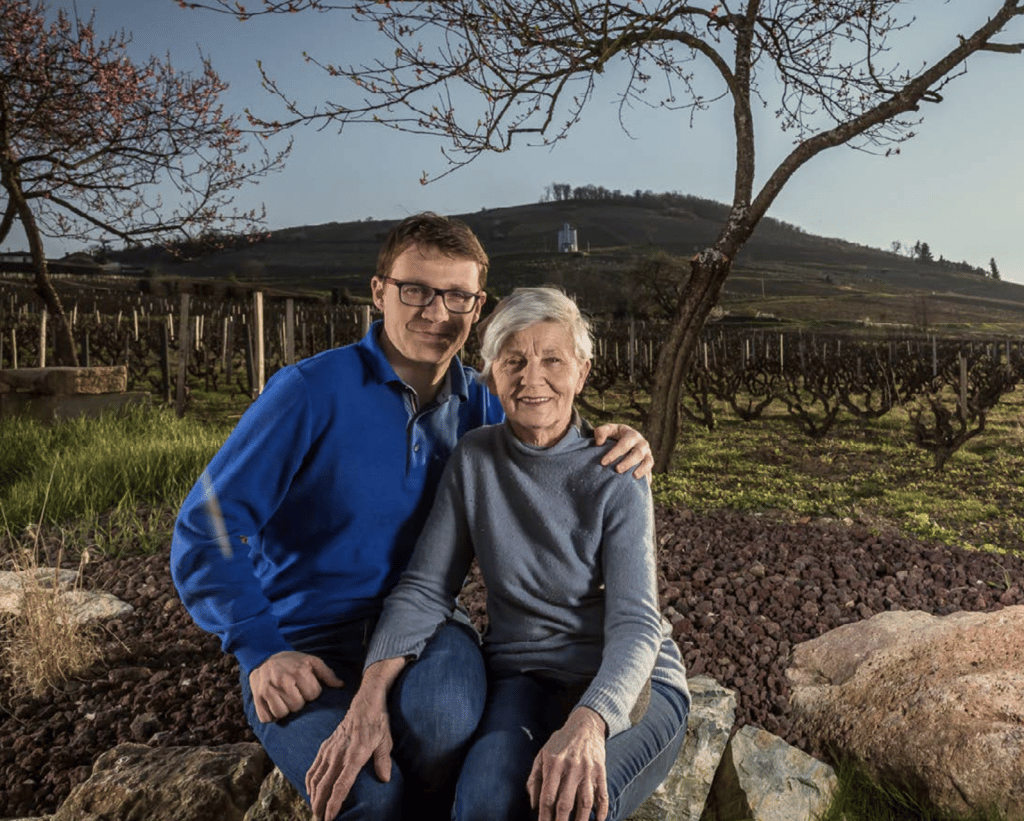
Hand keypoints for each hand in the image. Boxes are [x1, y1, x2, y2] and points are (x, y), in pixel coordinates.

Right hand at [248, 651, 343, 722]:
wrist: (263, 655)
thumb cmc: (291, 661)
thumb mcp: (311, 660)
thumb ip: (327, 673)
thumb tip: (341, 685)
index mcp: (299, 671)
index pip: (313, 694)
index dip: (311, 692)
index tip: (305, 685)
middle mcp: (283, 680)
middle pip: (297, 706)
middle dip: (298, 701)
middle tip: (293, 691)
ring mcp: (268, 690)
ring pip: (282, 714)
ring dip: (285, 709)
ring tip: (284, 698)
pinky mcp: (256, 698)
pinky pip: (267, 718)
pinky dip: (270, 715)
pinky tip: (273, 704)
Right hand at [306, 687, 392, 820]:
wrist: (364, 702)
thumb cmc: (377, 722)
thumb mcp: (385, 740)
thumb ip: (383, 760)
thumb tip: (385, 779)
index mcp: (355, 754)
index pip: (341, 784)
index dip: (334, 803)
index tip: (329, 817)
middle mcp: (339, 753)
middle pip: (324, 785)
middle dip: (320, 805)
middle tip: (319, 820)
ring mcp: (330, 749)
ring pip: (316, 777)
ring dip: (313, 796)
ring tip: (315, 810)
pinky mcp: (326, 745)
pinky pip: (314, 767)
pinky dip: (310, 781)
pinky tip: (311, 791)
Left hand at [526, 708, 608, 820]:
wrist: (585, 725)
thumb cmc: (560, 743)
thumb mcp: (542, 754)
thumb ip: (535, 778)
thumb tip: (533, 805)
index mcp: (554, 763)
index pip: (547, 796)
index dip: (544, 815)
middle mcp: (571, 768)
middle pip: (565, 803)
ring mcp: (588, 771)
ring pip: (585, 803)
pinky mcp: (601, 772)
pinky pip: (603, 796)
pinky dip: (602, 811)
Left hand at [593, 423, 652, 479]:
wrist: (626, 438)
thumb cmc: (616, 435)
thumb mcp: (609, 430)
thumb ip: (601, 432)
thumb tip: (599, 442)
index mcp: (632, 435)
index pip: (624, 444)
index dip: (614, 453)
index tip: (603, 462)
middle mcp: (642, 444)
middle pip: (638, 453)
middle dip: (628, 462)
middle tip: (617, 470)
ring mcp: (647, 454)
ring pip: (647, 462)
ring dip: (642, 469)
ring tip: (634, 476)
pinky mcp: (649, 463)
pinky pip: (650, 470)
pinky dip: (647, 477)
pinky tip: (641, 484)